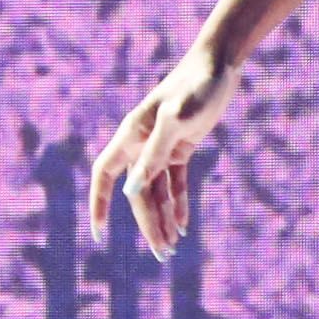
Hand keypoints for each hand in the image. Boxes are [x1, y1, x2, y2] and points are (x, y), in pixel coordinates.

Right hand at [85, 44, 234, 254]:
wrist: (219, 65)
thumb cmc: (196, 86)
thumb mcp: (178, 118)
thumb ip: (156, 152)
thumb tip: (133, 188)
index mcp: (131, 136)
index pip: (105, 176)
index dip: (99, 203)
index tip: (100, 232)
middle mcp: (142, 144)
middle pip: (138, 193)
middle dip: (148, 223)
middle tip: (162, 253)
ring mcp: (162, 146)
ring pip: (158, 191)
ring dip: (164, 218)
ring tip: (173, 247)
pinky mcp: (183, 146)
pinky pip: (176, 182)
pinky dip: (179, 203)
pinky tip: (184, 225)